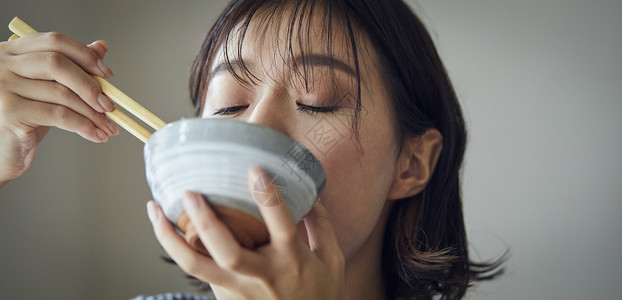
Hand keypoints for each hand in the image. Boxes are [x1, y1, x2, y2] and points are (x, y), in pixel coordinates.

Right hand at [0, 33, 118, 184]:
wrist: (2, 153)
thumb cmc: (24, 119)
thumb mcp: (48, 90)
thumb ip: (70, 68)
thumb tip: (101, 47)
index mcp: (12, 52)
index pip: (54, 42)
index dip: (84, 55)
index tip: (106, 74)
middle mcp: (2, 65)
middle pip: (57, 64)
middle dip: (90, 85)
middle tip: (109, 105)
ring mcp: (3, 88)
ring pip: (62, 93)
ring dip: (92, 113)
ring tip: (108, 126)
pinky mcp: (10, 113)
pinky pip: (59, 115)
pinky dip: (84, 126)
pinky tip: (96, 135)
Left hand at [147, 167, 344, 298]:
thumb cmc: (321, 293)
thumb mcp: (331, 259)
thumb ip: (321, 224)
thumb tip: (309, 192)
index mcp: (292, 261)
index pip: (281, 225)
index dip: (268, 196)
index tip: (254, 169)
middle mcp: (262, 276)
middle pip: (228, 253)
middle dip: (206, 221)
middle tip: (191, 193)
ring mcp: (239, 291)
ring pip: (197, 267)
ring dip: (171, 239)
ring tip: (155, 211)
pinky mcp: (225, 298)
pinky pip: (196, 272)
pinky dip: (178, 249)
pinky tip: (166, 228)